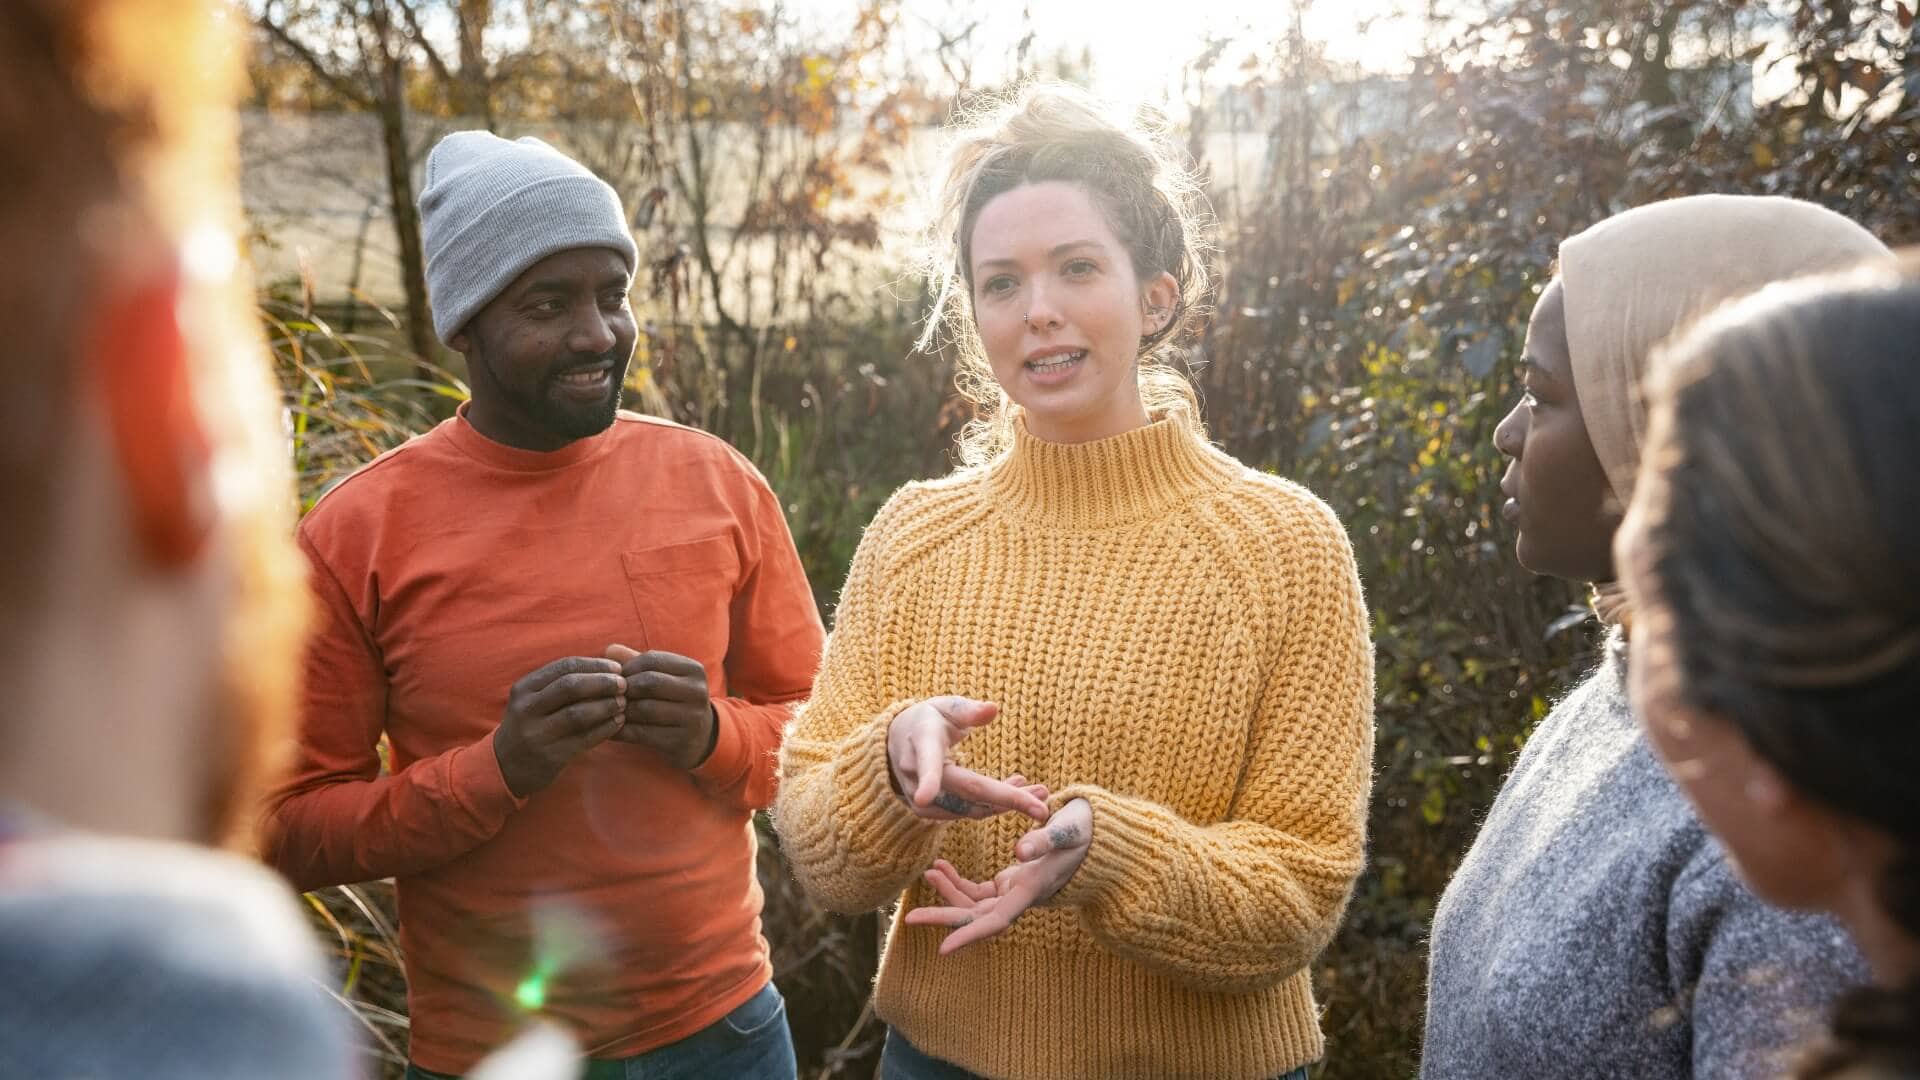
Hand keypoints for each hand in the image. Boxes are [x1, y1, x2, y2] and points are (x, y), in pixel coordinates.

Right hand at [493, 656, 628, 797]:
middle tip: (624, 684)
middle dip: (602, 682)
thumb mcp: (534, 699)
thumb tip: (607, 665)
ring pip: (577, 713)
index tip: (617, 667)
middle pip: (570, 687)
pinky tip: (618, 723)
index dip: (595, 665)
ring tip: (623, 703)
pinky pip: (583, 739)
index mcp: (525, 687)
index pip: (565, 667)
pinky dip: (604, 729)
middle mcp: (527, 708)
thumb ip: (562, 682)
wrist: (505, 766)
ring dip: (606, 706)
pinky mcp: (549, 756)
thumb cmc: (531, 724)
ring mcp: (536, 734)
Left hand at [605, 645, 715, 769]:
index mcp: (694, 670)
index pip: (653, 659)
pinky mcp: (681, 740)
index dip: (628, 666)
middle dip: (624, 688)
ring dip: (621, 710)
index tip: (614, 676)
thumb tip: (609, 649)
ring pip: (645, 709)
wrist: (699, 736)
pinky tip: (611, 729)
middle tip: (609, 694)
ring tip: (608, 710)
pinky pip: (642, 733)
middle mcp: (698, 692)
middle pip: (650, 682)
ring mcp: (692, 717)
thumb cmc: (672, 699)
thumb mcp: (662, 677)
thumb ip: (637, 661)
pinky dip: (622, 730)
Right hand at [886, 696, 1049, 821]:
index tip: (924, 796)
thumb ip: (968, 710)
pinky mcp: (928, 811)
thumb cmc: (928, 720)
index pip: (926, 762)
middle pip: (965, 792)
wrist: (897, 743)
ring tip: (1039, 793)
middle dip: (1005, 801)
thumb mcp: (945, 706)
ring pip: (969, 808)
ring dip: (1007, 804)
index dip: (927, 780)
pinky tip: (1018, 793)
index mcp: (921, 742)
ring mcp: (920, 797)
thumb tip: (993, 709)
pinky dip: (993, 806)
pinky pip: (966, 812)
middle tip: (1042, 808)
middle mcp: (917, 774)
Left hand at [902, 797, 1092, 953]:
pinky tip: (941, 867)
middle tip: (910, 917)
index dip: (970, 935)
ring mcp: (1013, 891)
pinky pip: (977, 890)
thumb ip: (1045, 839)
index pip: (996, 921)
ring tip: (928, 871)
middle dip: (944, 917)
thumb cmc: (1085, 831)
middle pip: (976, 917)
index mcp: (1031, 889)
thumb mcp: (1068, 829)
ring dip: (948, 892)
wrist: (1095, 834)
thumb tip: (1019, 852)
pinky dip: (957, 881)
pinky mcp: (1010, 882)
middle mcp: (1020, 897)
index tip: (943, 949)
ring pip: (973, 904)